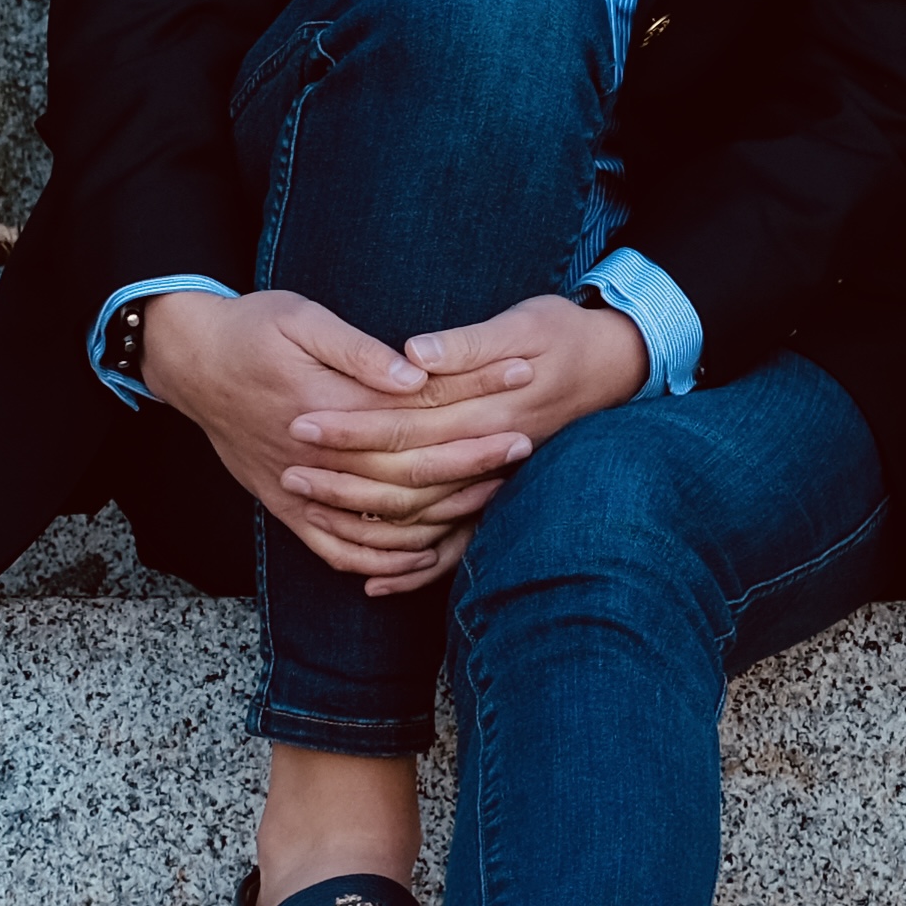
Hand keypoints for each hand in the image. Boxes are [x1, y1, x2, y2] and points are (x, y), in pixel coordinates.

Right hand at [138, 286, 537, 594]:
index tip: (516, 381)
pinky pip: (338, 549)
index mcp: (324, 408)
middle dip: (471, 460)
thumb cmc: (250, 329)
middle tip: (523, 442)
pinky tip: (424, 555)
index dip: (469, 401)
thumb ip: (357, 351)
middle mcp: (314, 460)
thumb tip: (415, 375)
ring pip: (381, 520)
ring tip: (494, 493)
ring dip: (441, 512)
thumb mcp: (300, 319)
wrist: (189, 362)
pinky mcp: (286, 507)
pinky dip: (382, 560)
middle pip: (408, 472)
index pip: (413, 414)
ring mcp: (298, 491)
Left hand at [277, 296, 652, 588]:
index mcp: (487, 410)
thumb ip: (467, 345)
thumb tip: (415, 356)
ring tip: (308, 506)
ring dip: (364, 518)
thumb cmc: (564, 334)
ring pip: (421, 517)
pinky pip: (453, 547)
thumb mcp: (524, 323)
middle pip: (404, 477)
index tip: (302, 422)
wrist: (618, 364)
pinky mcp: (498, 495)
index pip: (406, 424)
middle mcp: (489, 454)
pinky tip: (373, 582)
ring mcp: (494, 482)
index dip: (352, 426)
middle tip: (287, 466)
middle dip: (342, 474)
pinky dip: (413, 569)